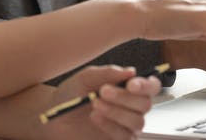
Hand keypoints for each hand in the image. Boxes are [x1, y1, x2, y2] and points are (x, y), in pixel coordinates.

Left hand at [43, 65, 160, 139]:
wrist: (55, 116)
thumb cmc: (71, 95)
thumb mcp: (85, 78)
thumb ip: (107, 73)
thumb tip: (131, 71)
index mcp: (128, 88)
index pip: (151, 86)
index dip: (146, 85)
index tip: (130, 84)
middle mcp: (131, 107)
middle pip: (145, 104)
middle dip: (124, 97)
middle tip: (103, 91)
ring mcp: (126, 126)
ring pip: (137, 121)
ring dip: (116, 111)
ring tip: (95, 104)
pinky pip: (125, 135)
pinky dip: (110, 125)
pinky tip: (95, 117)